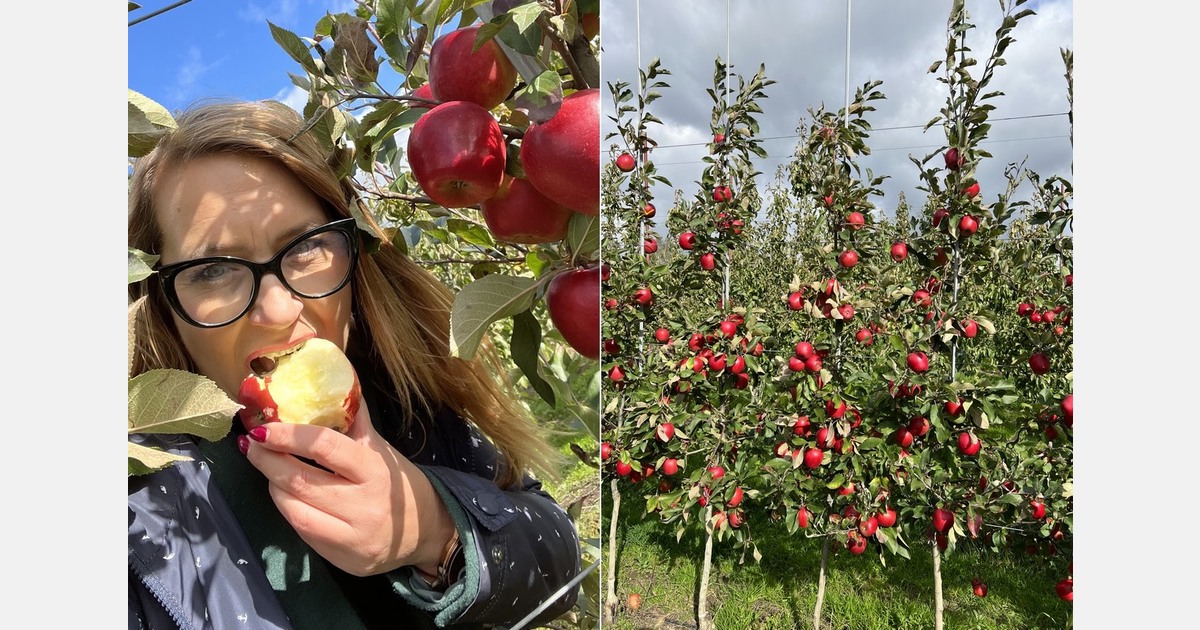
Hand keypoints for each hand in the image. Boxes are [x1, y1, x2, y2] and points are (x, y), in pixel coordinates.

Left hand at [242, 403, 456, 576]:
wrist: (428, 533)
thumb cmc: (401, 485)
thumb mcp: (383, 451)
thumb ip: (356, 422)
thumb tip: (335, 381)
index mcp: (375, 471)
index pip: (325, 448)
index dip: (289, 436)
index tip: (263, 428)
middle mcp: (364, 507)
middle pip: (301, 481)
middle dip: (268, 461)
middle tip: (252, 445)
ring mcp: (352, 538)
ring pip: (294, 511)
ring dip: (274, 487)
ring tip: (269, 470)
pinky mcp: (343, 561)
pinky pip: (303, 533)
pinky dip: (290, 511)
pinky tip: (288, 496)